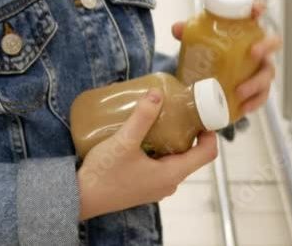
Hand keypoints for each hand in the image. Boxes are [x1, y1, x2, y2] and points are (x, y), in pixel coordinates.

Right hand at [76, 89, 218, 220]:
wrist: (82, 197)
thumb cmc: (104, 173)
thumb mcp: (124, 141)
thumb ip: (142, 117)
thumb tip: (157, 94)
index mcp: (171, 174)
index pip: (207, 154)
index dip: (210, 133)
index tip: (201, 116)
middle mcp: (168, 184)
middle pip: (190, 155)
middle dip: (187, 133)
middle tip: (176, 112)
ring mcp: (155, 188)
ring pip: (173, 161)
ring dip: (170, 141)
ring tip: (157, 121)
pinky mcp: (143, 188)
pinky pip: (159, 167)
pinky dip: (157, 151)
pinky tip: (141, 139)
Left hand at [170, 1, 281, 115]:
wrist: (210, 78)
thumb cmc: (210, 52)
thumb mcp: (197, 41)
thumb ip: (188, 33)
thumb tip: (177, 29)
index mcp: (244, 31)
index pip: (256, 14)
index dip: (259, 8)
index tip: (257, 10)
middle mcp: (257, 47)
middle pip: (272, 42)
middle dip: (266, 46)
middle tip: (253, 53)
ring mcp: (260, 68)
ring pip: (268, 73)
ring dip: (256, 83)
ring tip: (239, 91)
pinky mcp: (257, 89)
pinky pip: (262, 96)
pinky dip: (254, 102)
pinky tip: (243, 107)